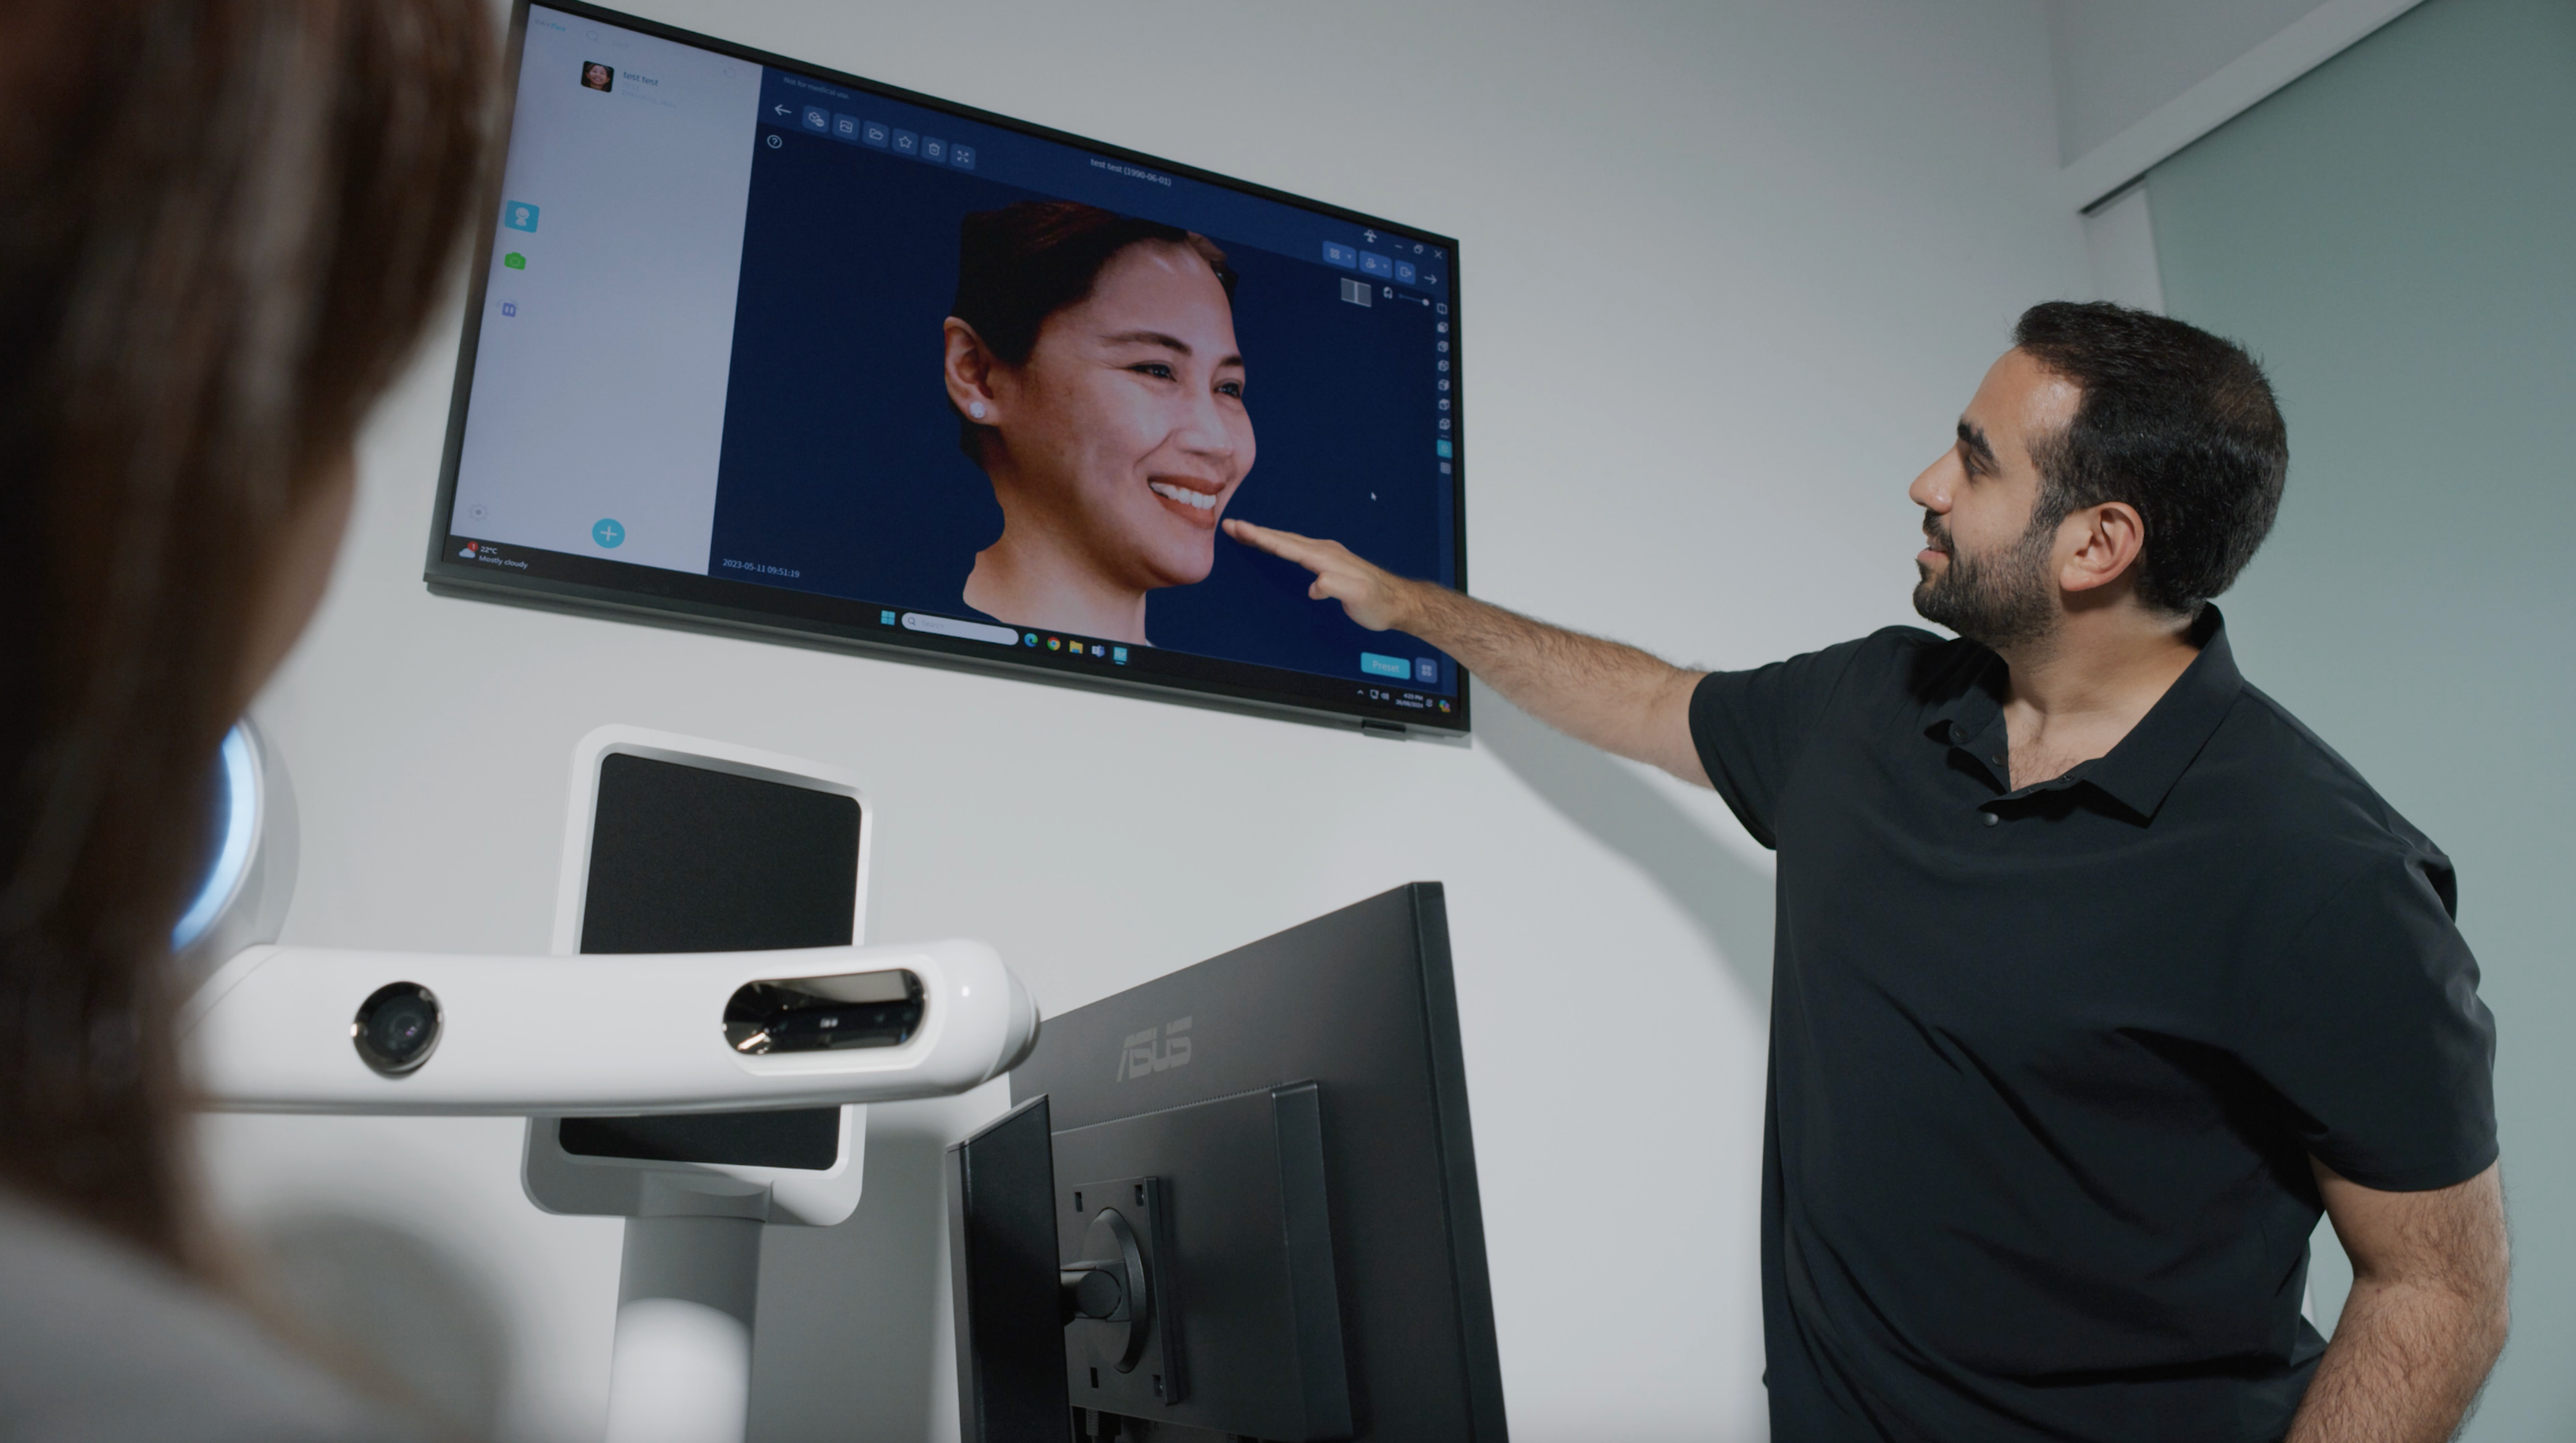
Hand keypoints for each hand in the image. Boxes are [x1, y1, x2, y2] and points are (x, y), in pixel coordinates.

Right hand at [1223, 518, 1418, 632]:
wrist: (1397, 601)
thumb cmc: (1378, 602)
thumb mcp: (1359, 597)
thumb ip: (1337, 587)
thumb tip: (1315, 584)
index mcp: (1326, 558)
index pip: (1287, 546)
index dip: (1261, 538)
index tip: (1239, 528)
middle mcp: (1325, 551)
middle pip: (1284, 539)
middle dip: (1255, 532)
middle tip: (1230, 525)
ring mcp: (1327, 555)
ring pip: (1289, 542)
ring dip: (1265, 537)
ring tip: (1243, 531)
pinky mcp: (1328, 562)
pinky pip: (1296, 549)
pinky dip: (1279, 545)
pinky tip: (1273, 546)